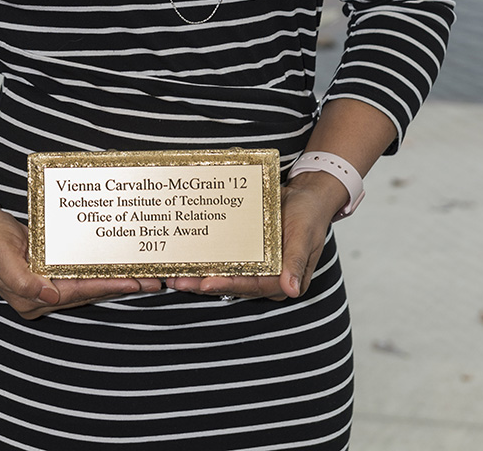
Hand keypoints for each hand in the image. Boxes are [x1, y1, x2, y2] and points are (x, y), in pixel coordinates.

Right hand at [0, 204, 161, 318]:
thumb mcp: (1, 254)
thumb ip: (22, 279)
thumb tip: (49, 295)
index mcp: (30, 297)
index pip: (76, 292)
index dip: (106, 287)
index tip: (133, 282)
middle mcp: (42, 297)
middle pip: (88, 293)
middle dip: (120, 287)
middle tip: (153, 281)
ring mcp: (46, 288)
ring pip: (88, 287)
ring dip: (115, 282)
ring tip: (146, 277)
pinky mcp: (50, 275)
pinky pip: (81, 276)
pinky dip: (101, 273)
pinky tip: (119, 268)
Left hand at [166, 173, 343, 302]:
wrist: (306, 195)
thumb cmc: (309, 214)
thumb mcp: (305, 235)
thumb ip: (296, 261)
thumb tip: (292, 289)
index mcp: (283, 280)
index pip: (251, 286)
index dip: (227, 285)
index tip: (205, 284)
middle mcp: (267, 278)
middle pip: (232, 284)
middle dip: (203, 285)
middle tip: (177, 281)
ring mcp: (255, 267)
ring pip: (223, 275)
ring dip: (199, 276)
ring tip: (173, 275)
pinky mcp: (246, 254)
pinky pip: (224, 259)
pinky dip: (206, 260)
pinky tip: (186, 258)